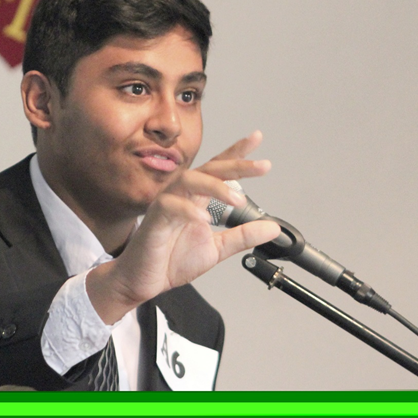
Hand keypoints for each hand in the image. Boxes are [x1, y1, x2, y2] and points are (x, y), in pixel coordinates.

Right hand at [86, 131, 280, 323]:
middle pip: (210, 169)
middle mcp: (183, 195)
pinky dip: (189, 211)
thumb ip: (243, 236)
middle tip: (261, 166)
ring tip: (238, 200)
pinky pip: (171, 206)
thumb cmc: (172, 260)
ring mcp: (167, 204)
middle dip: (236, 165)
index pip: (219, 169)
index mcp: (198, 198)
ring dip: (217, 187)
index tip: (257, 137)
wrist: (145, 280)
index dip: (237, 152)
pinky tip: (204, 220)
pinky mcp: (154, 219)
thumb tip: (273, 227)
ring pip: (190, 180)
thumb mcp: (217, 248)